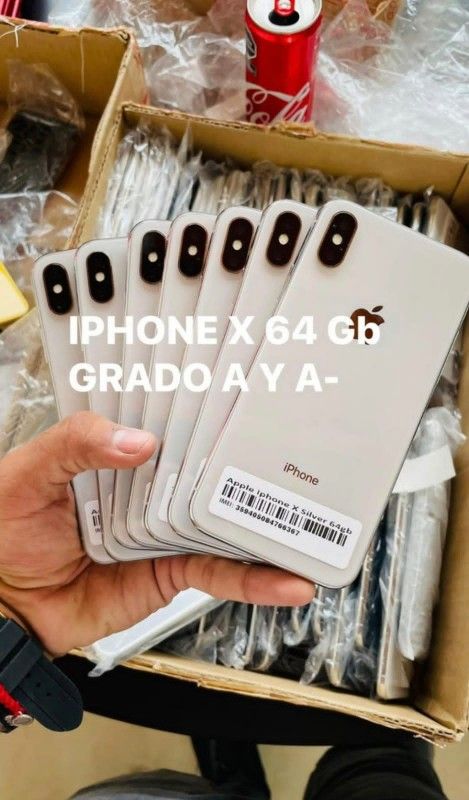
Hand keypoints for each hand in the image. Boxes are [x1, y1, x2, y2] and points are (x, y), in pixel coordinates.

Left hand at [0, 412, 313, 655]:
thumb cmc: (4, 532)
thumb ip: (75, 445)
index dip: (208, 400)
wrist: (5, 608)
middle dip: (256, 455)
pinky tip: (288, 579)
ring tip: (315, 515)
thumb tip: (138, 441)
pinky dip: (256, 579)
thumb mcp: (28, 473)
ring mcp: (166, 528)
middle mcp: (150, 485)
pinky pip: (220, 572)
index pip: (172, 415)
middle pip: (211, 465)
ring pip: (227, 519)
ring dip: (270, 521)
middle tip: (305, 442)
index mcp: (119, 450)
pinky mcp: (174, 571)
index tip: (252, 382)